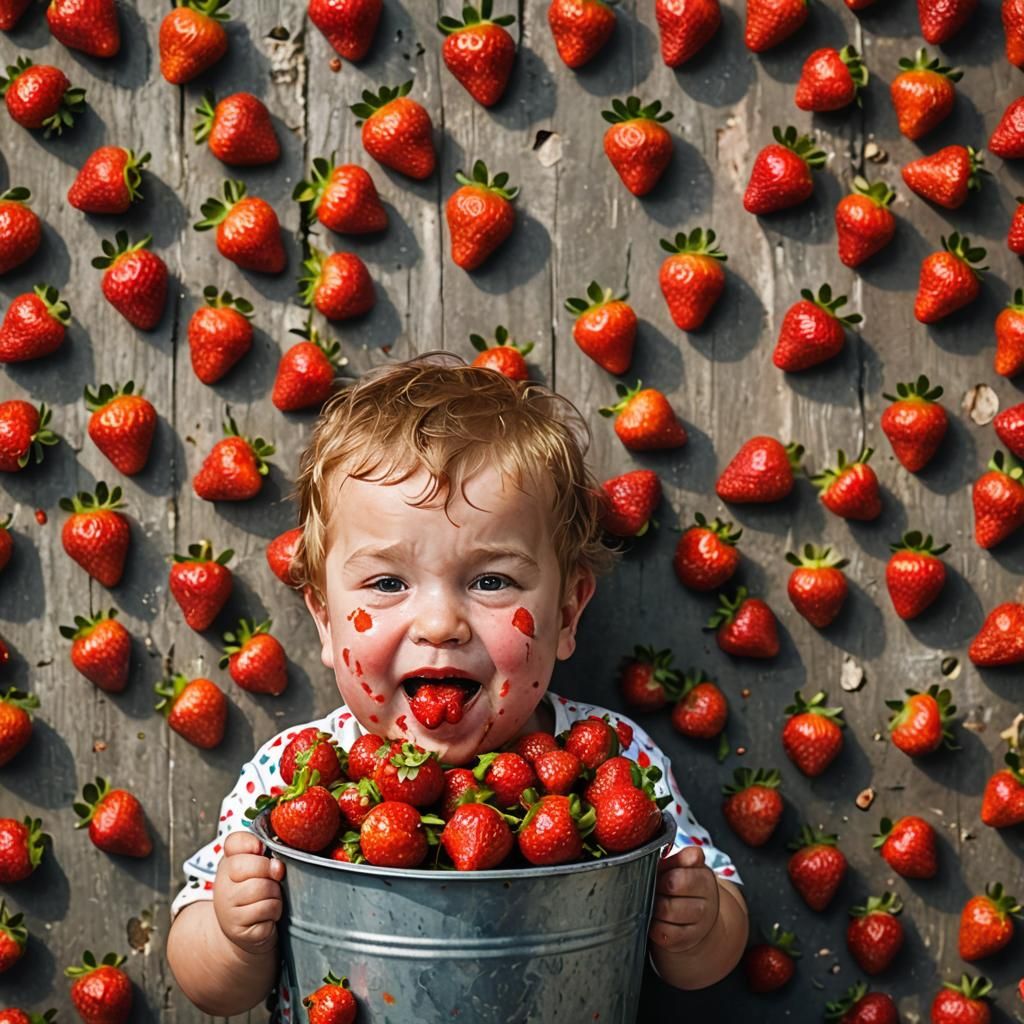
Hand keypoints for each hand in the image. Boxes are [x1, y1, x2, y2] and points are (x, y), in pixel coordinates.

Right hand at [213, 830, 285, 955]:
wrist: (242, 931)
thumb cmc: (254, 892)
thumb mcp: (256, 867)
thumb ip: (265, 854)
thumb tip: (277, 865)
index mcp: (226, 864)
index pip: (235, 842)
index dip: (253, 844)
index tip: (261, 851)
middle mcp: (222, 885)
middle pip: (256, 866)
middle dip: (272, 873)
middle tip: (273, 880)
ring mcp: (228, 909)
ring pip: (265, 889)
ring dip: (275, 894)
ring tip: (269, 899)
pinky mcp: (239, 929)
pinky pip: (268, 911)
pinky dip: (274, 912)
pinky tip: (267, 916)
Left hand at [647, 845, 719, 953]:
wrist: (702, 919)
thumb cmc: (685, 886)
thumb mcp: (684, 867)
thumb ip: (676, 857)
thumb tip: (663, 848)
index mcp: (704, 878)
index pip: (678, 874)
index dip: (662, 874)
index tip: (657, 873)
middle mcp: (706, 902)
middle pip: (671, 890)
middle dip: (655, 888)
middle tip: (651, 887)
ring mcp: (698, 925)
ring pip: (667, 911)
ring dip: (653, 906)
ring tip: (650, 901)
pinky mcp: (686, 941)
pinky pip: (664, 934)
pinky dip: (654, 926)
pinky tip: (653, 919)